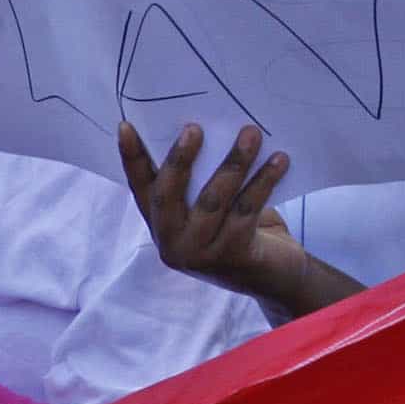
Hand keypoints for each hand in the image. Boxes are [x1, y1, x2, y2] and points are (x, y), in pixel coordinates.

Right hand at [118, 120, 357, 320]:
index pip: (140, 188)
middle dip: (179, 159)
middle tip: (194, 127)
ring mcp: (200, 254)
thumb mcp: (212, 207)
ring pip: (212, 200)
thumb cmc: (240, 230)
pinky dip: (263, 182)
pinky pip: (246, 211)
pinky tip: (279, 160)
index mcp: (160, 225)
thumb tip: (210, 128)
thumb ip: (200, 182)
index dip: (132, 158)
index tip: (125, 126)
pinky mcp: (231, 256)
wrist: (275, 277)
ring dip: (233, 162)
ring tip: (250, 133)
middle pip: (168, 196)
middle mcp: (172, 243)